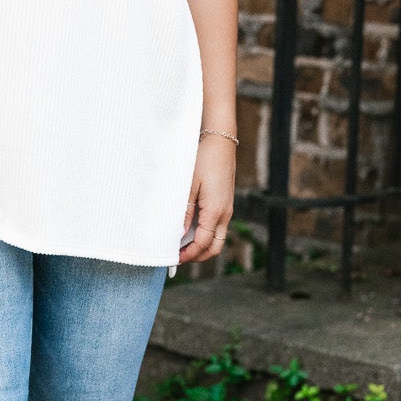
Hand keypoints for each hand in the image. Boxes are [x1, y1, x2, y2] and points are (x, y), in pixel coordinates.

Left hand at [179, 134, 234, 263]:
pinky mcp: (224, 203)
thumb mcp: (189, 185)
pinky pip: (217, 227)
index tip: (174, 258)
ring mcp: (226, 209)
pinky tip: (189, 229)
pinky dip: (204, 234)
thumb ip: (184, 211)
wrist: (220, 142)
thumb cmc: (203, 160)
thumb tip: (179, 233)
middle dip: (197, 256)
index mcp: (215, 211)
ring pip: (216, 238)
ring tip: (181, 244)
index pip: (203, 243)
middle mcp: (225, 213)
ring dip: (201, 246)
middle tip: (178, 256)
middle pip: (214, 247)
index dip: (188, 254)